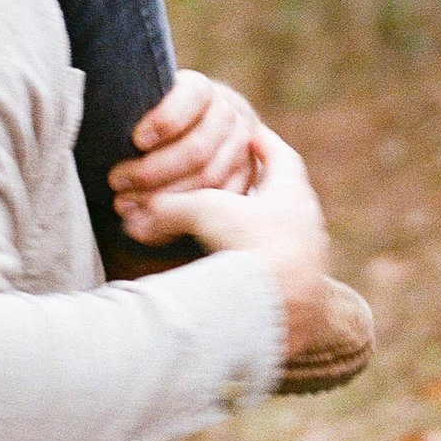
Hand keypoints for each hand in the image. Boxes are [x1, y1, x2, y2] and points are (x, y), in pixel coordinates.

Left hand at [110, 67, 264, 229]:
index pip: (191, 98)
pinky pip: (219, 203)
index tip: (135, 140)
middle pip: (197, 149)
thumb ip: (134, 111)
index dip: (164, 120)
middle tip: (116, 183)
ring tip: (126, 206)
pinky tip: (151, 224)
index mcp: (203, 90)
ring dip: (164, 199)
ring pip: (208, 179)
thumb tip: (108, 128)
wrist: (192, 130)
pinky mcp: (246, 177)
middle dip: (152, 171)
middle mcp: (230, 115)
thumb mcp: (145, 104)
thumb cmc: (152, 119)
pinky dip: (183, 218)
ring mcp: (242, 148)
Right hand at [128, 126, 331, 336]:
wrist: (284, 305)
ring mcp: (309, 262)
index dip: (265, 144)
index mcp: (292, 193)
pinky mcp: (301, 296)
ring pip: (286, 239)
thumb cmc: (251, 245)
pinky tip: (244, 278)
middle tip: (243, 185)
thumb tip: (131, 219)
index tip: (252, 135)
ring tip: (238, 235)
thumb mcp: (206, 212)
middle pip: (286, 198)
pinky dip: (262, 272)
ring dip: (263, 235)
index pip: (282, 157)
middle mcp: (307, 225)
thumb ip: (169, 209)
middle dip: (263, 191)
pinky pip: (281, 276)